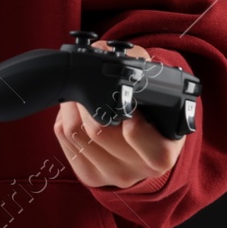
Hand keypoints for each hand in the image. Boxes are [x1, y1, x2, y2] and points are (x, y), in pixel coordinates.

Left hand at [52, 42, 184, 189]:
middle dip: (88, 96)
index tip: (121, 91)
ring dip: (72, 103)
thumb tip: (100, 51)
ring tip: (84, 92)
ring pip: (74, 132)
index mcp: (163, 152)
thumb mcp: (157, 86)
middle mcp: (139, 169)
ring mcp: (112, 175)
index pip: (134, 132)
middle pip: (96, 129)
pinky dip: (65, 115)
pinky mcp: (89, 175)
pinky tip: (79, 109)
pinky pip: (63, 138)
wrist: (149, 139)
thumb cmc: (153, 107)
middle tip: (91, 81)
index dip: (123, 107)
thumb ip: (135, 65)